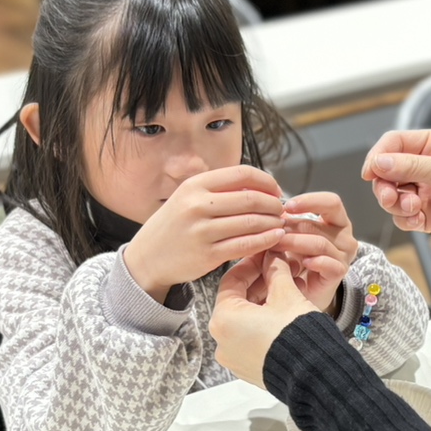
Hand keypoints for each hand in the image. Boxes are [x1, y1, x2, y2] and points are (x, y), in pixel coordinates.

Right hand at [124, 165, 286, 301]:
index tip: (276, 191)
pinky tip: (275, 237)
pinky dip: (266, 240)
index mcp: (196, 185)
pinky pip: (246, 245)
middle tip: (282, 210)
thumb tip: (260, 186)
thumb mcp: (188, 197)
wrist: (148, 257)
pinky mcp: (208, 255)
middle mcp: (198, 205)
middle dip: (274, 204)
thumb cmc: (174, 226)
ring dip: (273, 222)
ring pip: (252, 222)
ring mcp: (202, 231)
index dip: (266, 181)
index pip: (243, 174)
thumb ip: (219, 190)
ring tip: (281, 224)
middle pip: (251, 198)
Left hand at [210, 254, 318, 387]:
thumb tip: (273, 258)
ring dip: (262, 304)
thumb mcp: (286, 295)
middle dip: (259, 284)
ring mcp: (233, 358)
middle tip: (277, 271)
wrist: (314, 372)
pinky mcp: (247, 369)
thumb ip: (276, 271)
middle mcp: (222, 342)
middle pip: (237, 301)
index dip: (251, 264)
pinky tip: (282, 315)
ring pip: (244, 321)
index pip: (232, 281)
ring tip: (285, 292)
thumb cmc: (297, 336)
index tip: (264, 256)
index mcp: (224, 320)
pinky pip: (249, 339)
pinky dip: (262, 325)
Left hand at [274, 192, 358, 313]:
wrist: (304, 291)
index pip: (331, 202)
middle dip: (291, 227)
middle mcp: (344, 237)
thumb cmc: (298, 260)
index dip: (309, 201)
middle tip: (270, 232)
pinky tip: (301, 263)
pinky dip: (314, 262)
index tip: (286, 206)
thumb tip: (272, 211)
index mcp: (337, 221)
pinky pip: (329, 264)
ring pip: (320, 243)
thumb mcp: (292, 235)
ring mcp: (344, 255)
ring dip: (294, 243)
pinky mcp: (339, 273)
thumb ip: (286, 222)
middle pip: (318, 225)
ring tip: (275, 247)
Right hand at [361, 129, 430, 250]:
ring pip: (393, 197)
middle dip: (385, 185)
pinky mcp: (430, 217)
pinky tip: (417, 220)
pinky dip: (405, 219)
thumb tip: (379, 162)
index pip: (395, 144)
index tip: (370, 172)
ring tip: (413, 208)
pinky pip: (404, 217)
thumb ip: (411, 166)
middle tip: (390, 195)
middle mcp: (428, 168)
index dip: (379, 157)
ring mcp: (428, 193)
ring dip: (395, 204)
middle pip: (388, 173)